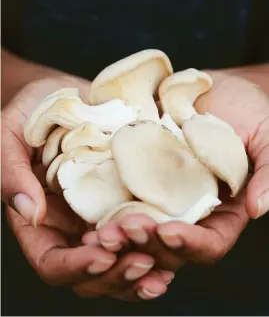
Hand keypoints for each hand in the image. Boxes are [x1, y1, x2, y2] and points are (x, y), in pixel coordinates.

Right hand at [1, 77, 169, 300]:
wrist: (70, 96)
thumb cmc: (34, 112)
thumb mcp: (11, 135)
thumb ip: (11, 172)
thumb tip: (29, 211)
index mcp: (43, 220)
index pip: (52, 262)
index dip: (76, 267)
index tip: (102, 256)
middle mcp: (74, 226)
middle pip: (92, 273)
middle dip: (117, 274)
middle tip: (144, 262)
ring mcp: (103, 216)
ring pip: (122, 260)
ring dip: (143, 269)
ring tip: (164, 266)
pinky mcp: (128, 200)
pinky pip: (144, 232)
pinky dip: (159, 246)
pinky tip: (176, 243)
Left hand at [83, 70, 268, 271]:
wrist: (214, 88)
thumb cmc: (249, 109)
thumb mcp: (266, 136)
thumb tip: (259, 209)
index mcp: (221, 210)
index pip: (209, 243)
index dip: (191, 244)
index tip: (169, 231)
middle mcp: (188, 209)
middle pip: (167, 243)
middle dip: (146, 243)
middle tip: (123, 231)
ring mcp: (161, 195)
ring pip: (139, 227)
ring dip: (120, 234)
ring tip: (100, 231)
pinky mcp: (138, 177)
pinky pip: (119, 198)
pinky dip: (105, 209)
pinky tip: (89, 213)